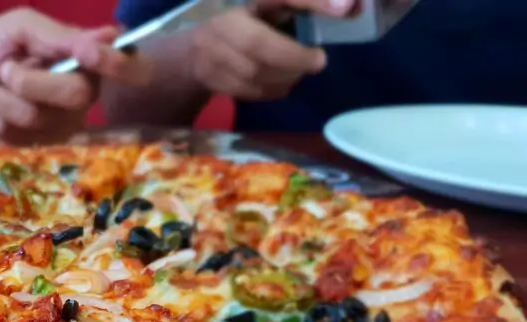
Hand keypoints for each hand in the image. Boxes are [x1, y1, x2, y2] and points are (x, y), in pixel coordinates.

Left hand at [0, 8, 150, 145]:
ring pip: (31, 116)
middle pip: (75, 96)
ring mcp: (58, 129)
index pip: (128, 67)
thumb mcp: (21, 27)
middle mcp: (82, 99)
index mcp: (88, 63)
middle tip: (4, 68)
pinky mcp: (30, 150)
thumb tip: (109, 36)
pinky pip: (8, 136)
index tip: (89, 52)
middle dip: (31, 82)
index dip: (118, 64)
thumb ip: (58, 35)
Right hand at [185, 0, 355, 100]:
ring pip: (256, 74)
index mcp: (243, 1)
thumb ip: (302, 6)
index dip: (312, 1)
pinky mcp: (212, 81)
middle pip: (258, 45)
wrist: (192, 55)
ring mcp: (213, 55)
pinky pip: (252, 91)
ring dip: (286, 76)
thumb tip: (350, 7)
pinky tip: (281, 81)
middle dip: (294, 57)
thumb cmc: (243, 23)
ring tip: (300, 69)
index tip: (346, 7)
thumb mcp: (267, 7)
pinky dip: (273, 89)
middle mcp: (222, 24)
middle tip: (319, 60)